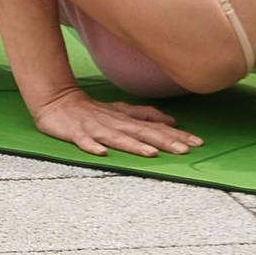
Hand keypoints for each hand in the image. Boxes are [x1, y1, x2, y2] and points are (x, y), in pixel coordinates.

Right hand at [32, 88, 202, 156]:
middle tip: (184, 151)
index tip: (197, 143)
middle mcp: (115, 123)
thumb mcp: (122, 110)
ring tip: (151, 154)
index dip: (176, 135)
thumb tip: (172, 122)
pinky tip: (101, 153)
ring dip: (134, 145)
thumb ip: (145, 115)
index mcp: (126, 119)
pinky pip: (84, 141)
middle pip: (142, 133)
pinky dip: (92, 146)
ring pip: (117, 137)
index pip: (155, 127)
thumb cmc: (92, 110)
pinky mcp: (76, 132)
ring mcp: (95, 128)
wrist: (58, 101)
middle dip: (164, 141)